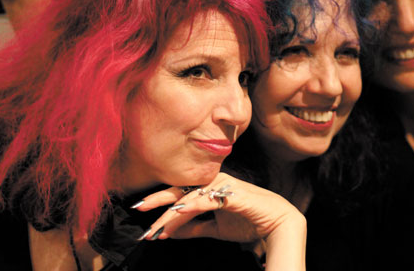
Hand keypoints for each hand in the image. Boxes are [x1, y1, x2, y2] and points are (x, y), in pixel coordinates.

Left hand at [134, 172, 306, 269]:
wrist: (276, 223)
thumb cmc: (248, 221)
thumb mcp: (215, 228)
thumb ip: (193, 228)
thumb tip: (169, 231)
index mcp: (209, 187)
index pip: (179, 192)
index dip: (160, 202)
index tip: (143, 216)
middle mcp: (213, 182)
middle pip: (179, 189)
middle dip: (157, 199)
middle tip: (138, 208)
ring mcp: (223, 186)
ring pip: (189, 196)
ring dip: (170, 213)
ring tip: (155, 227)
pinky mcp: (232, 193)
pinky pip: (206, 200)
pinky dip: (190, 206)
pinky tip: (176, 213)